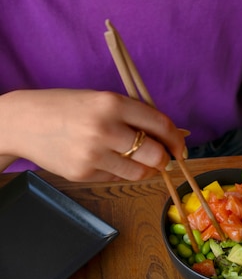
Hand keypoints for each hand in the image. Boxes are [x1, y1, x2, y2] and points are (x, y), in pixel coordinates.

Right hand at [0, 88, 186, 181]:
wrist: (22, 121)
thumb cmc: (66, 107)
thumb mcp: (101, 100)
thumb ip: (134, 115)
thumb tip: (171, 134)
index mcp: (112, 103)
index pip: (159, 124)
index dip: (176, 139)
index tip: (181, 147)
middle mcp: (104, 128)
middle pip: (155, 154)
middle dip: (164, 159)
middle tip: (163, 159)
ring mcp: (93, 154)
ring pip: (139, 172)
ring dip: (145, 170)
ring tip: (137, 161)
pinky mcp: (83, 173)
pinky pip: (116, 178)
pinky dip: (120, 172)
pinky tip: (107, 160)